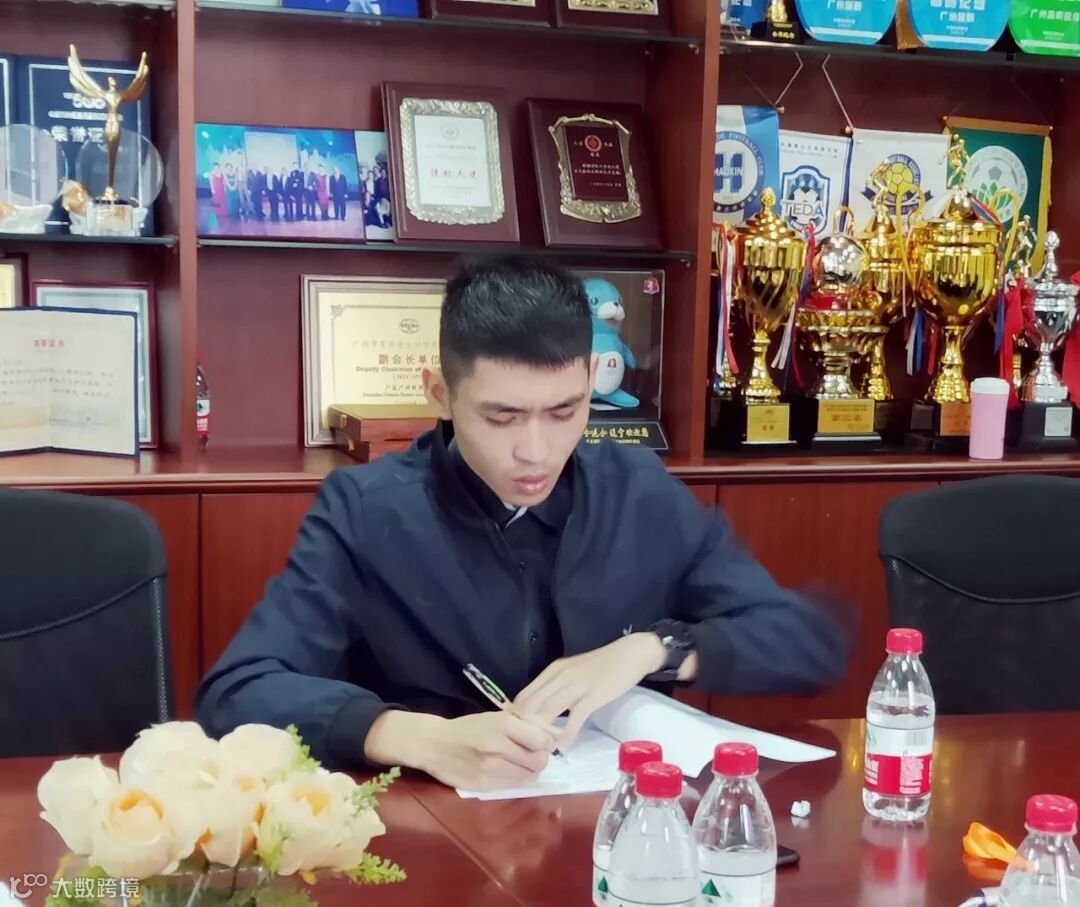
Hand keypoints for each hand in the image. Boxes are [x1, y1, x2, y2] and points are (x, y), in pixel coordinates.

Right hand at [375, 710, 560, 791]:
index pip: (542, 740)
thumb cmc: (470, 728)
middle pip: (539, 762)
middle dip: (540, 759)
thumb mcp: (497, 717)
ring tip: (518, 764)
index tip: (542, 743)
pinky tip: (507, 772)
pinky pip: (513, 787)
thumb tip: (555, 733)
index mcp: (503, 726)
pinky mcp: (484, 787)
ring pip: (529, 777)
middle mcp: (498, 748)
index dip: (547, 743)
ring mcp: (491, 770)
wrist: (435, 745)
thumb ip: (526, 724)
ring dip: (529, 771)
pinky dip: (516, 780)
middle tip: (532, 755)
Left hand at [512, 634, 665, 746]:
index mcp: (553, 670)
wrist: (630, 654)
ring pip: (548, 712)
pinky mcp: (592, 696)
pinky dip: (566, 734)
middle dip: (525, 728)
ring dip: (542, 734)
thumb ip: (558, 686)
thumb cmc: (602, 665)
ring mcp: (575, 686)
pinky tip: (564, 745)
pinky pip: (574, 719)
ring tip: (541, 750)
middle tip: (527, 747)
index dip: (516, 717)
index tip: (517, 734)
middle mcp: (560, 676)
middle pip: (532, 706)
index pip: (524, 695)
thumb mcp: (572, 671)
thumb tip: (542, 708)